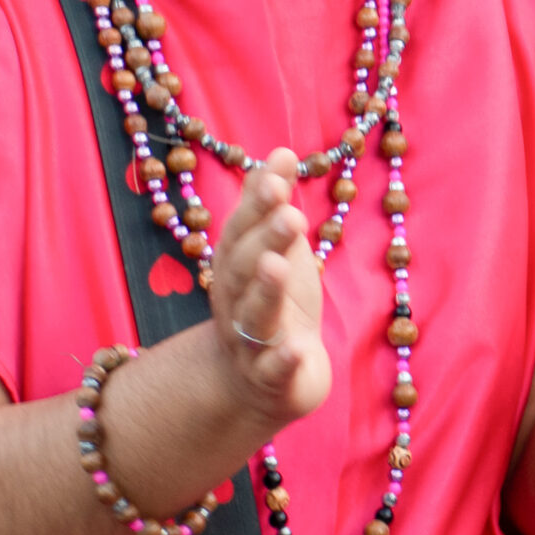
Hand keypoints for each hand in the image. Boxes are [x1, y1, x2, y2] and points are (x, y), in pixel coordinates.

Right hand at [207, 149, 330, 428]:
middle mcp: (235, 302)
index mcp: (236, 268)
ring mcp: (250, 343)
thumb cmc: (272, 303)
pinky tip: (299, 351)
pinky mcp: (272, 380)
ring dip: (264, 291)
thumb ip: (274, 206)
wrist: (257, 383)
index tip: (279, 174)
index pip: (241, 231)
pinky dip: (283, 363)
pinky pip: (274, 372)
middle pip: (243, 270)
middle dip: (263, 240)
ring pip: (254, 316)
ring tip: (277, 266)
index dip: (257, 204)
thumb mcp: (276, 251)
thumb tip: (281, 151)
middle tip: (289, 213)